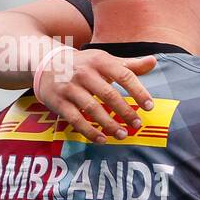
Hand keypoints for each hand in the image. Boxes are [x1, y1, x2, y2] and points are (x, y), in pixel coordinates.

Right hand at [32, 47, 156, 143]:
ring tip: (122, 134)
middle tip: (137, 124)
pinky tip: (102, 139)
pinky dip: (89, 131)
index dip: (138, 91)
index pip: (124, 75)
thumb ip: (129, 65)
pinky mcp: (59, 102)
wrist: (46, 64)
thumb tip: (153, 61)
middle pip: (108, 94)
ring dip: (109, 124)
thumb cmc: (85, 64)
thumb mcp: (105, 60)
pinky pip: (75, 119)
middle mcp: (84, 73)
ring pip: (92, 108)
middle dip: (125, 111)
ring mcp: (69, 87)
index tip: (149, 106)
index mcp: (100, 61)